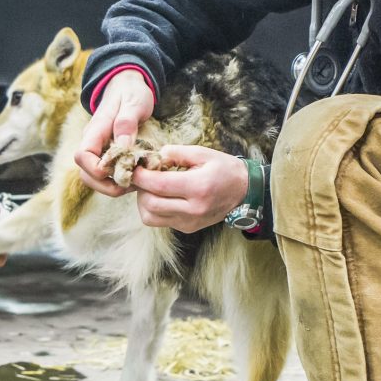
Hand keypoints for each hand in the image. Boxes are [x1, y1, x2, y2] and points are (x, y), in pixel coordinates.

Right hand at [74, 70, 155, 196]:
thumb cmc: (131, 92)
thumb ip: (127, 124)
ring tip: (135, 183)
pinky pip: (105, 175)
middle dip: (105, 186)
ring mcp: (98, 149)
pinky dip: (117, 182)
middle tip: (131, 184)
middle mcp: (92, 142)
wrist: (128, 84)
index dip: (96, 170)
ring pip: (93, 178)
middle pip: (85, 174)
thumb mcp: (134, 103)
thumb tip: (121, 147)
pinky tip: (135, 177)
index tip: (119, 172)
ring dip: (112, 187)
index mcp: (96, 129)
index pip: (82, 156)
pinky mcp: (106, 154)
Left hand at [130, 146, 249, 231]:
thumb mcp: (203, 153)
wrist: (244, 192)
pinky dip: (153, 208)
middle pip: (150, 204)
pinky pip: (160, 221)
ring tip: (151, 187)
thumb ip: (176, 152)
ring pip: (150, 217)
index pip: (159, 185)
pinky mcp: (187, 228)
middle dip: (140, 188)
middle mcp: (194, 209)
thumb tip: (153, 156)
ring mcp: (189, 222)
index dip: (141, 176)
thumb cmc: (224, 169)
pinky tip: (161, 196)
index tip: (135, 167)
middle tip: (143, 176)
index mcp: (199, 187)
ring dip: (143, 201)